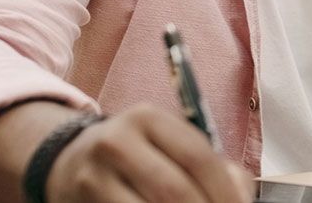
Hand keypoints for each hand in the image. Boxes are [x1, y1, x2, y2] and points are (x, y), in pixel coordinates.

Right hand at [48, 104, 253, 202]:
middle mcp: (117, 142)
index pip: (198, 157)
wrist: (71, 161)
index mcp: (148, 118)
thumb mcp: (170, 144)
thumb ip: (212, 166)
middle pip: (173, 191)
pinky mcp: (82, 202)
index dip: (224, 192)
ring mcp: (94, 176)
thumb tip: (240, 198)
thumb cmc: (138, 154)